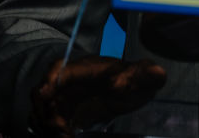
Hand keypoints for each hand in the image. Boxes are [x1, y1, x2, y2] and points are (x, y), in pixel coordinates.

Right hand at [30, 55, 165, 137]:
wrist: (127, 90)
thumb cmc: (132, 79)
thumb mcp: (142, 77)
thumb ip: (148, 74)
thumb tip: (158, 73)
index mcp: (85, 68)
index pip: (60, 68)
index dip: (50, 79)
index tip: (45, 92)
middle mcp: (67, 81)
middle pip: (43, 94)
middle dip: (46, 112)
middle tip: (62, 128)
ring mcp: (61, 98)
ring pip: (41, 112)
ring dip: (49, 127)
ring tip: (67, 135)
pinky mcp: (60, 114)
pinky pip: (45, 125)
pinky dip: (52, 133)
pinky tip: (67, 137)